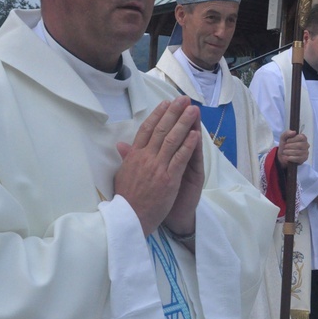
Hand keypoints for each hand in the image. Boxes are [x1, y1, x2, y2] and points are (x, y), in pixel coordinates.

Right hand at [114, 96, 202, 236]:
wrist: (130, 218)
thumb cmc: (127, 198)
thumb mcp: (122, 174)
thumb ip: (126, 158)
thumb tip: (121, 144)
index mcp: (134, 155)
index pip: (146, 129)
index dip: (157, 115)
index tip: (166, 103)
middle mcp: (146, 158)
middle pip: (161, 130)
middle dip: (174, 112)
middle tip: (183, 99)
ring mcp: (158, 167)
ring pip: (172, 140)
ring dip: (184, 123)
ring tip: (193, 110)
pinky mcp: (169, 179)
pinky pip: (180, 159)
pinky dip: (188, 145)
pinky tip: (196, 134)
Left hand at [276, 130, 308, 166]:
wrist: (283, 155)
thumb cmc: (285, 145)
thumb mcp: (283, 138)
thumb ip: (287, 133)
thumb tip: (294, 132)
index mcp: (303, 138)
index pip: (301, 137)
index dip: (293, 139)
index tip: (287, 141)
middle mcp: (306, 145)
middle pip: (300, 145)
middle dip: (290, 146)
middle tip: (285, 147)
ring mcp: (306, 152)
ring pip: (298, 152)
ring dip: (289, 152)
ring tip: (285, 152)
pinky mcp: (304, 159)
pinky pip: (298, 158)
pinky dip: (291, 158)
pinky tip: (287, 157)